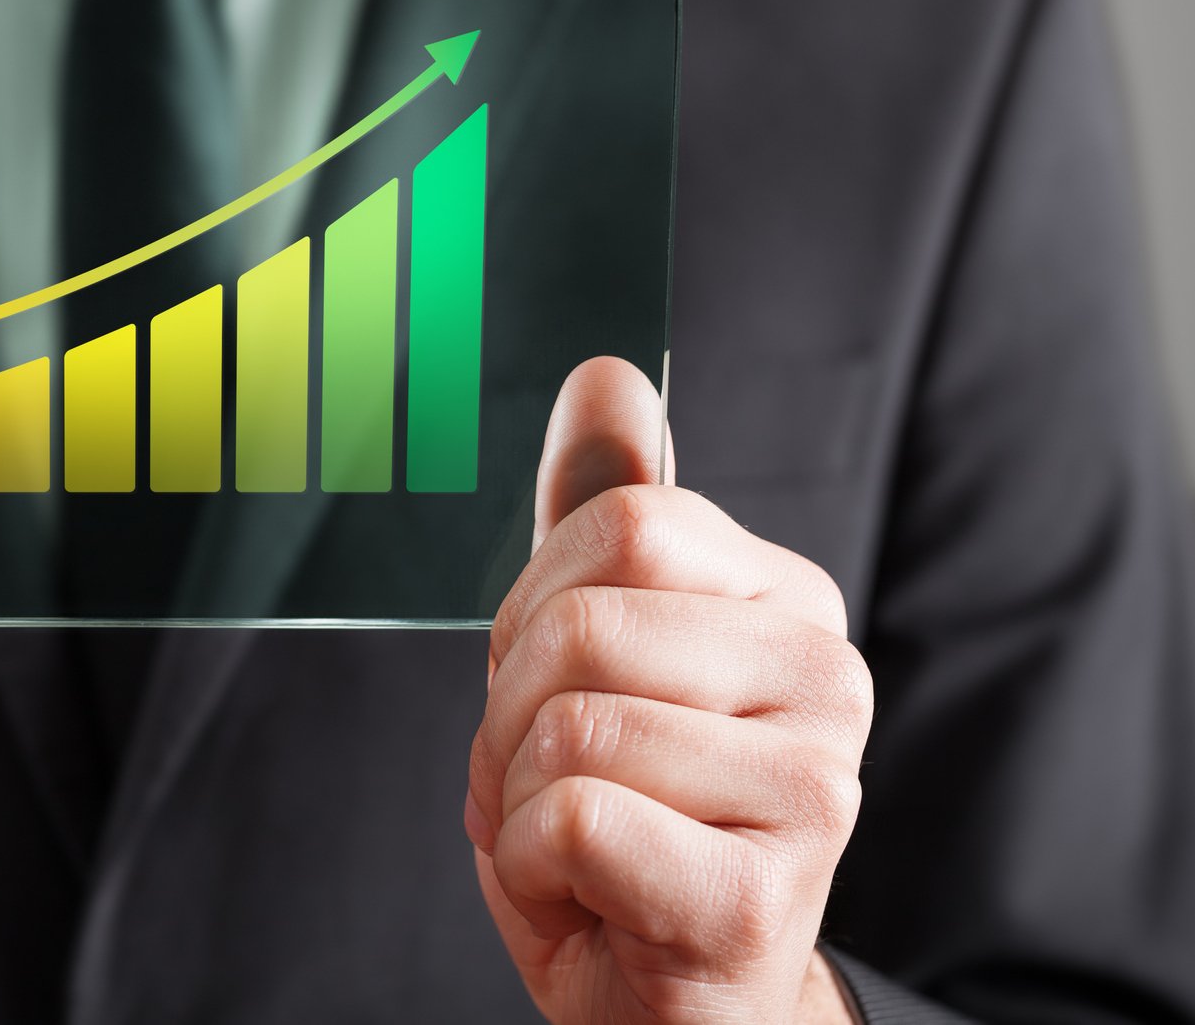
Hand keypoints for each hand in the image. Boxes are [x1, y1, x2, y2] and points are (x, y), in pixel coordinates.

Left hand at [466, 358, 870, 1023]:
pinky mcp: (768, 893)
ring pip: (569, 725)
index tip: (555, 689)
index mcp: (788, 602)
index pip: (618, 521)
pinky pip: (574, 815)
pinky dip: (532, 863)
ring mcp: (816, 788)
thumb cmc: (626, 825)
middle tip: (548, 780)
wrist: (663, 999)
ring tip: (573, 844)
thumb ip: (603, 513)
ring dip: (515, 798)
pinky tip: (590, 897)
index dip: (533, 613)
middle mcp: (828, 679)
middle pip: (585, 621)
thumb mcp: (597, 654)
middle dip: (510, 711)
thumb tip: (606, 375)